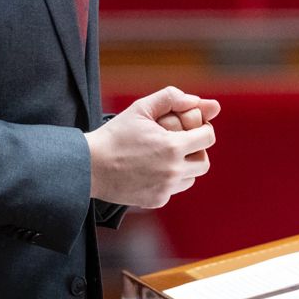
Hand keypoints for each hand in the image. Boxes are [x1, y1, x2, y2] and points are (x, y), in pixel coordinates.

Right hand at [85, 87, 219, 209]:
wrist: (89, 166)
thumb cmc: (115, 135)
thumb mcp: (140, 108)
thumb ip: (170, 98)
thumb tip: (196, 100)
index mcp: (173, 147)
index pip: (208, 137)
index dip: (202, 128)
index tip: (190, 126)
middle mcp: (173, 171)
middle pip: (204, 161)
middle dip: (196, 150)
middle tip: (179, 142)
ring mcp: (165, 189)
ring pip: (191, 177)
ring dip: (185, 166)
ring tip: (165, 156)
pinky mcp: (156, 200)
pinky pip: (174, 189)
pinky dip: (168, 180)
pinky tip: (152, 169)